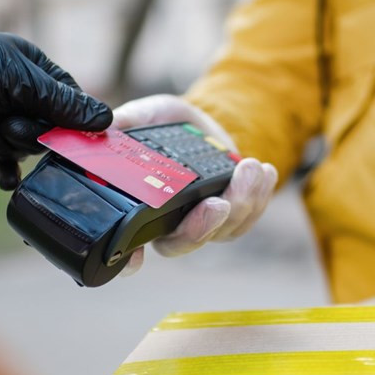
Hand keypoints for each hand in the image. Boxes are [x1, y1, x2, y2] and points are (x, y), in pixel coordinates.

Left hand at [0, 18, 112, 189]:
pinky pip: (4, 165)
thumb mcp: (13, 79)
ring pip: (26, 147)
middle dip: (31, 134)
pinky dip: (4, 171)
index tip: (72, 138)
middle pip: (50, 128)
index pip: (72, 100)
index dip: (73, 121)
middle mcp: (18, 93)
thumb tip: (107, 120)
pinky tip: (4, 178)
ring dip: (9, 146)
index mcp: (31, 68)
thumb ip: (61, 103)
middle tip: (8, 126)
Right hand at [112, 95, 276, 275]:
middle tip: (216, 203)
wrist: (203, 124)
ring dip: (241, 201)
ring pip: (223, 230)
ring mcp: (204, 222)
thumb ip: (130, 120)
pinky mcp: (232, 216)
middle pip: (184, 243)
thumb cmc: (168, 124)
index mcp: (142, 207)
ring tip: (249, 167)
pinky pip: (248, 218)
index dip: (129, 260)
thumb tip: (109, 124)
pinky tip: (265, 172)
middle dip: (202, 227)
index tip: (136, 258)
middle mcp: (171, 223)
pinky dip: (260, 196)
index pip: (128, 245)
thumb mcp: (149, 114)